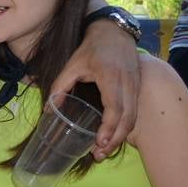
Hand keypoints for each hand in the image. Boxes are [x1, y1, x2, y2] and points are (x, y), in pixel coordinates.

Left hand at [50, 21, 140, 158]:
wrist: (114, 32)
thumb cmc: (91, 48)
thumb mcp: (72, 65)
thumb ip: (60, 86)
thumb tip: (49, 111)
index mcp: (111, 78)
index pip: (115, 107)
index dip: (109, 127)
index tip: (100, 142)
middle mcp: (127, 84)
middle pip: (127, 117)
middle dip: (115, 139)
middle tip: (100, 154)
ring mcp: (135, 86)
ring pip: (133, 117)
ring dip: (121, 136)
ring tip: (105, 150)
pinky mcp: (137, 88)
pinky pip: (134, 112)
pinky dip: (126, 127)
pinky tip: (114, 136)